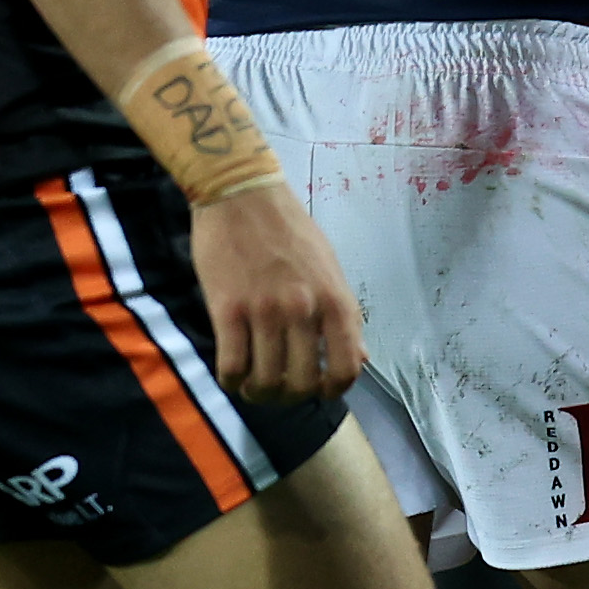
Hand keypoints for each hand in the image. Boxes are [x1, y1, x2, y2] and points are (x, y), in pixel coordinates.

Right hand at [185, 178, 363, 401]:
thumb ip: (344, 315)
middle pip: (302, 384)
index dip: (332, 390)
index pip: (346, 369)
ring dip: (258, 392)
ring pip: (265, 381)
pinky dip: (231, 380)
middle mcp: (304, 309)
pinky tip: (232, 373)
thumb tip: (360, 357)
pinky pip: (231, 366)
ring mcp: (265, 311)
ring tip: (252, 384)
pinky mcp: (227, 309)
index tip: (316, 388)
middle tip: (277, 388)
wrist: (241, 192)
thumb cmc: (288, 229)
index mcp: (335, 300)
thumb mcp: (329, 268)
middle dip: (289, 396)